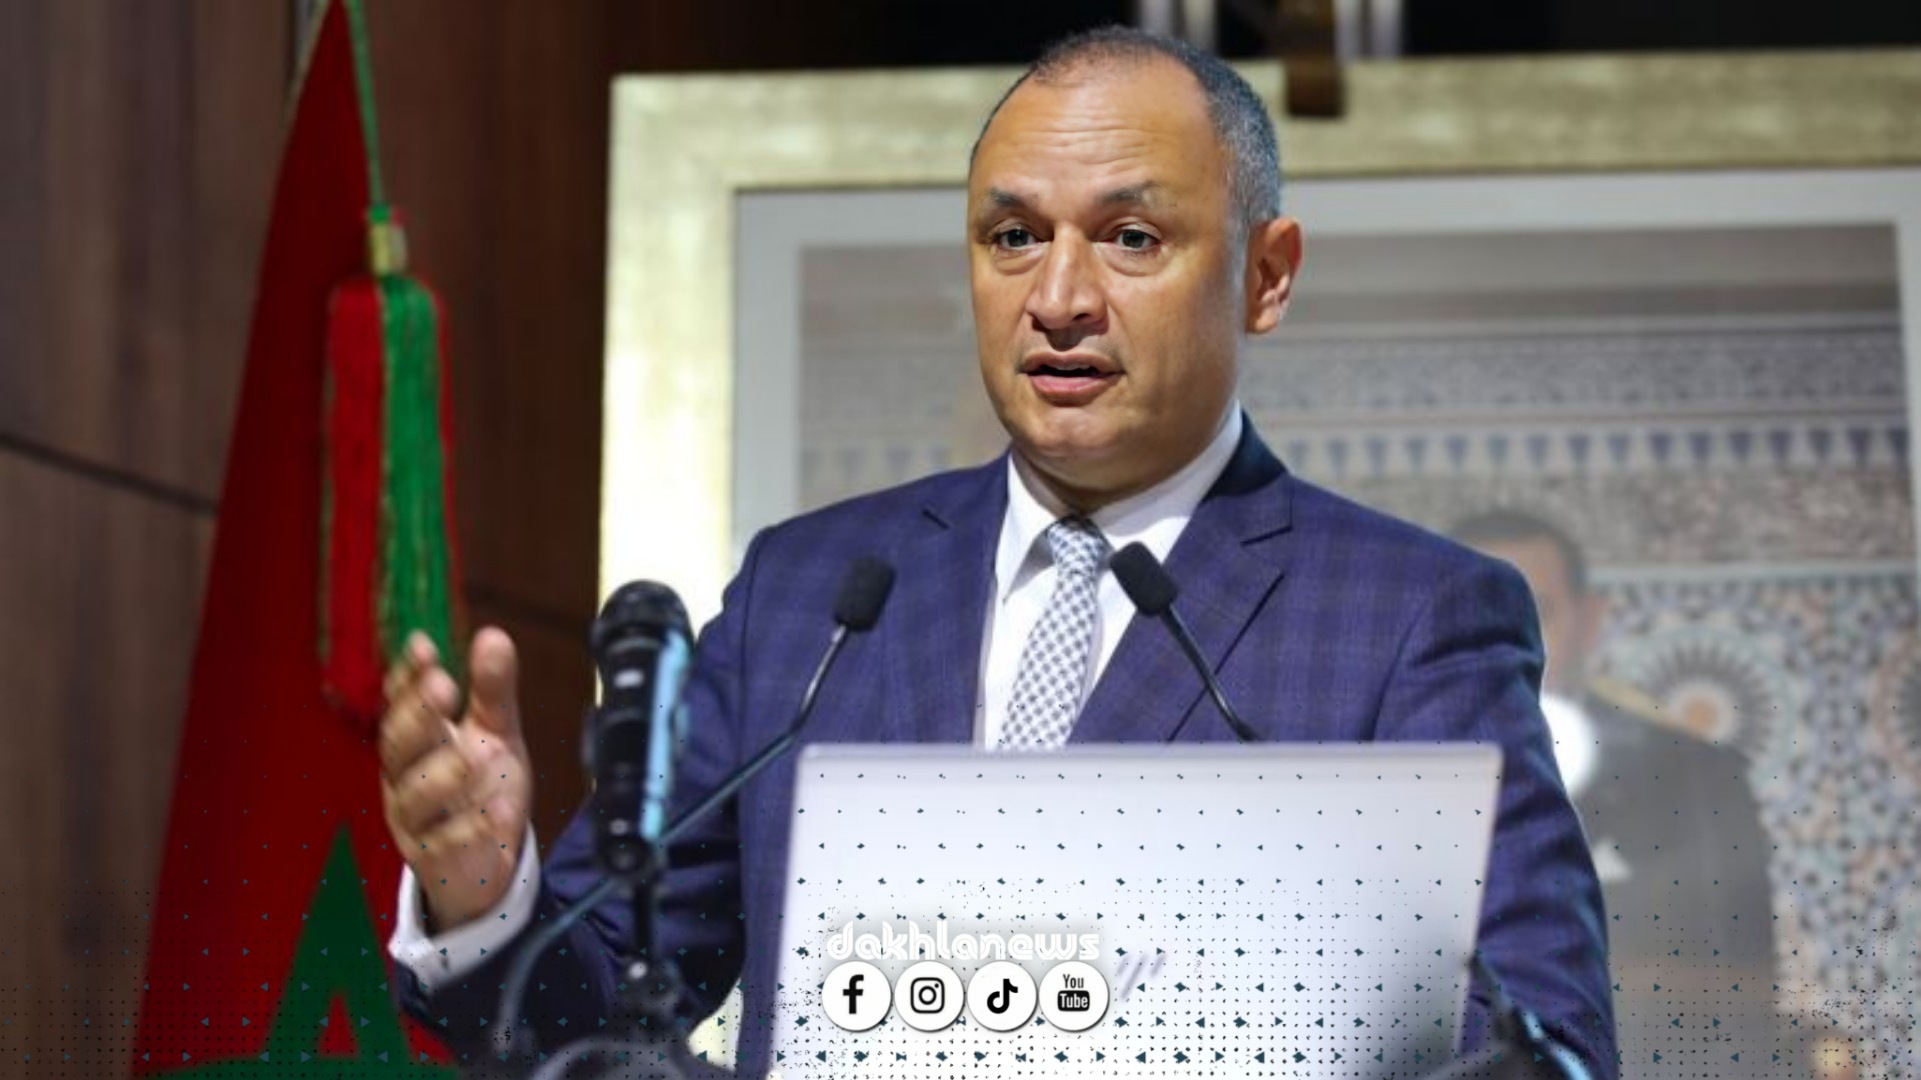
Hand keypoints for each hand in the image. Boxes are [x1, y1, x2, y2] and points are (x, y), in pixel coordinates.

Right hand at [378, 628, 533, 931]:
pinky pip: (445, 844)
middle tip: (444, 688)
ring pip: (414, 797)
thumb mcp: (496, 733)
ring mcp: (415, 821)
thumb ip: (493, 691)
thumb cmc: (484, 789)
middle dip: (416, 715)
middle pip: (397, 745)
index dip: (407, 676)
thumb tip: (493, 635)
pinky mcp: (435, 860)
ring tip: (476, 756)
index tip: (424, 646)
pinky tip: (499, 811)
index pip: (401, 704)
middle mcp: (405, 779)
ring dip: (443, 773)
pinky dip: (471, 827)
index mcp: (416, 742)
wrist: (491, 863)